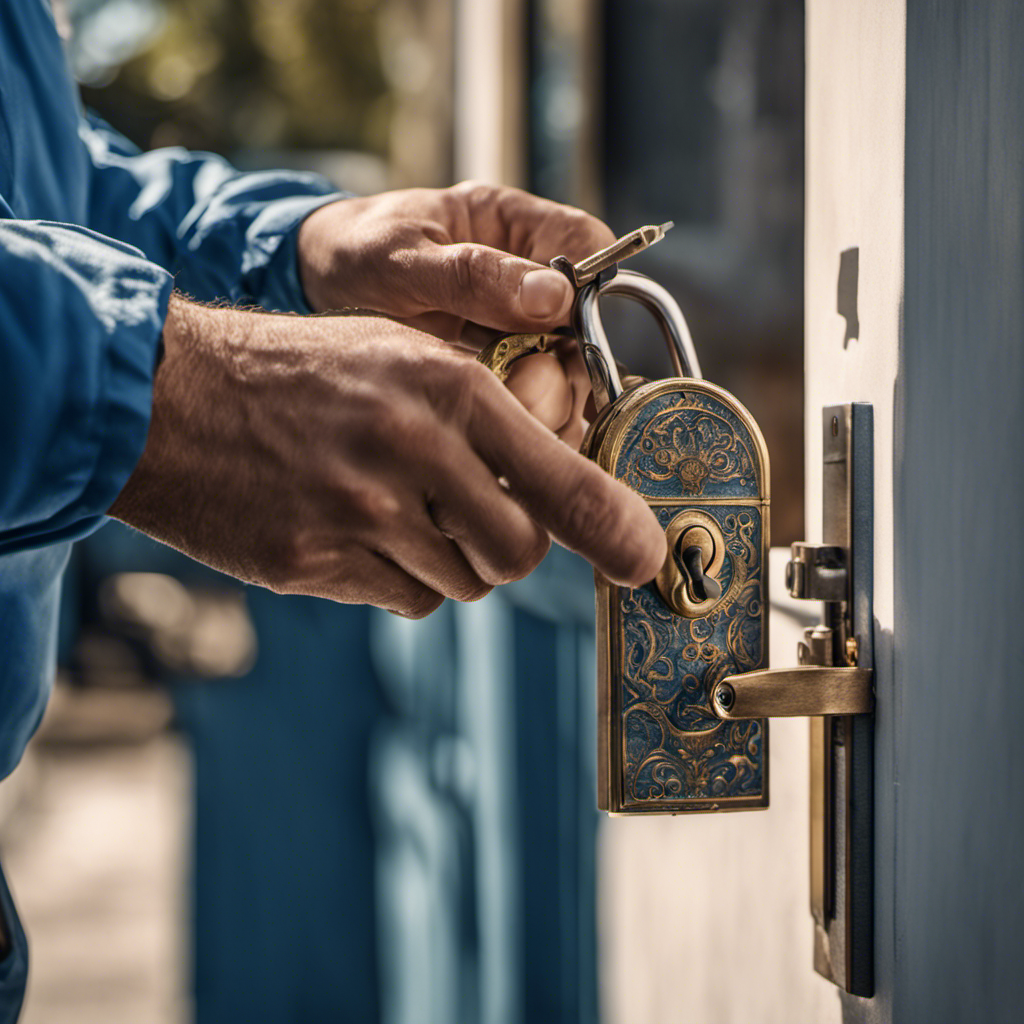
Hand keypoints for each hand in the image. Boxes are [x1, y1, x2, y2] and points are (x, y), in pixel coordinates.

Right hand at [110, 297, 665, 616]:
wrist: (174, 398)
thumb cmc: (302, 372)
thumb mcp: (403, 358)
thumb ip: (484, 422)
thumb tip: (556, 496)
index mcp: (445, 388)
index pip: (559, 478)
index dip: (613, 526)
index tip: (644, 559)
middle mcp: (411, 450)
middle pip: (518, 553)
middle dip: (512, 550)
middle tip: (478, 520)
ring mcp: (360, 514)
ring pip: (462, 583)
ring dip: (451, 562)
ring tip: (396, 508)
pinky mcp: (317, 563)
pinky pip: (403, 599)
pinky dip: (400, 577)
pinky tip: (357, 530)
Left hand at [297, 182, 610, 442]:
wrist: (309, 289)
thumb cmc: (351, 254)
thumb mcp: (398, 258)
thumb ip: (473, 276)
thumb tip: (556, 297)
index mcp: (512, 224)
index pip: (587, 246)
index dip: (589, 290)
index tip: (561, 331)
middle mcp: (525, 278)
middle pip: (583, 326)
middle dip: (562, 365)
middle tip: (523, 389)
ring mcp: (516, 329)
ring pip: (564, 373)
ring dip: (544, 403)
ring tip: (503, 415)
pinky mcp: (500, 372)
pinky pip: (533, 401)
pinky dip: (523, 422)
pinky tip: (498, 434)